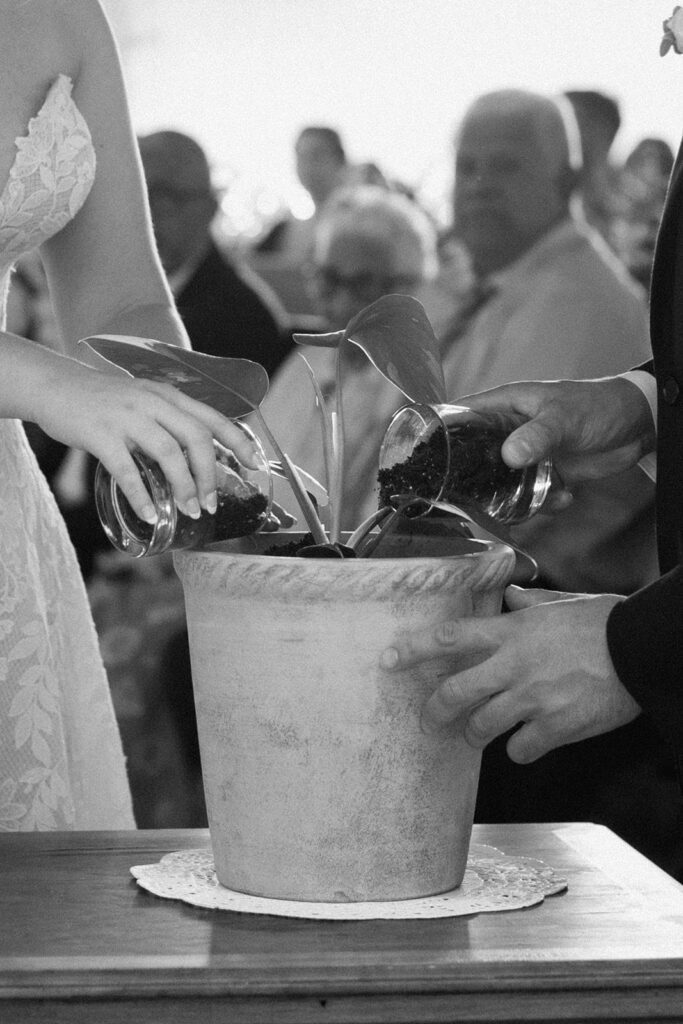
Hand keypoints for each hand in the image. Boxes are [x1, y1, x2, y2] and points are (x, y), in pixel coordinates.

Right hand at [36, 367, 263, 524]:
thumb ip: (170, 424)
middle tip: (210, 504)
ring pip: (168, 453)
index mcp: (168, 395)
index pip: (213, 418)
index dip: (239, 441)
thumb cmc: (104, 401)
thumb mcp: (145, 402)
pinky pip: (126, 469)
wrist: (54, 386)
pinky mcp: (100, 433)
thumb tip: (201, 461)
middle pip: (196, 438)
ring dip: (183, 487)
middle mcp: (152, 402)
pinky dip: (142, 495)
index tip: (255, 464)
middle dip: (209, 474)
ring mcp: (126, 416)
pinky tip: (150, 514)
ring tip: (188, 511)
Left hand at [380, 584, 640, 762]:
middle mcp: (514, 665)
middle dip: (434, 710)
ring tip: (476, 735)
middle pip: (455, 693)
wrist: (639, 650)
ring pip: (481, 727)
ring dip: (474, 734)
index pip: (449, 638)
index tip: (388, 659)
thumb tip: (511, 595)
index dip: (414, 650)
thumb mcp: (561, 604)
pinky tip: (527, 744)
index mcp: (512, 632)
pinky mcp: (555, 727)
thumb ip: (529, 603)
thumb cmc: (603, 622)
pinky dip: (519, 750)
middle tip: (429, 720)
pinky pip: (520, 749)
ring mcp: (532, 699)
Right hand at [454, 377, 655, 511]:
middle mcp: (510, 431)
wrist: (639, 425)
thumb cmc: (599, 405)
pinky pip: (532, 495)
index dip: (439, 435)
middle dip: (475, 479)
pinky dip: (545, 502)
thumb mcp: (564, 418)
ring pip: (502, 482)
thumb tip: (510, 455)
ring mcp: (528, 454)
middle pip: (475, 457)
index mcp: (505, 406)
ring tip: (540, 498)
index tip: (427, 461)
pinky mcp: (547, 473)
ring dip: (515, 498)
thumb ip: (537, 436)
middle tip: (477, 500)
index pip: (460, 417)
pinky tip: (566, 497)